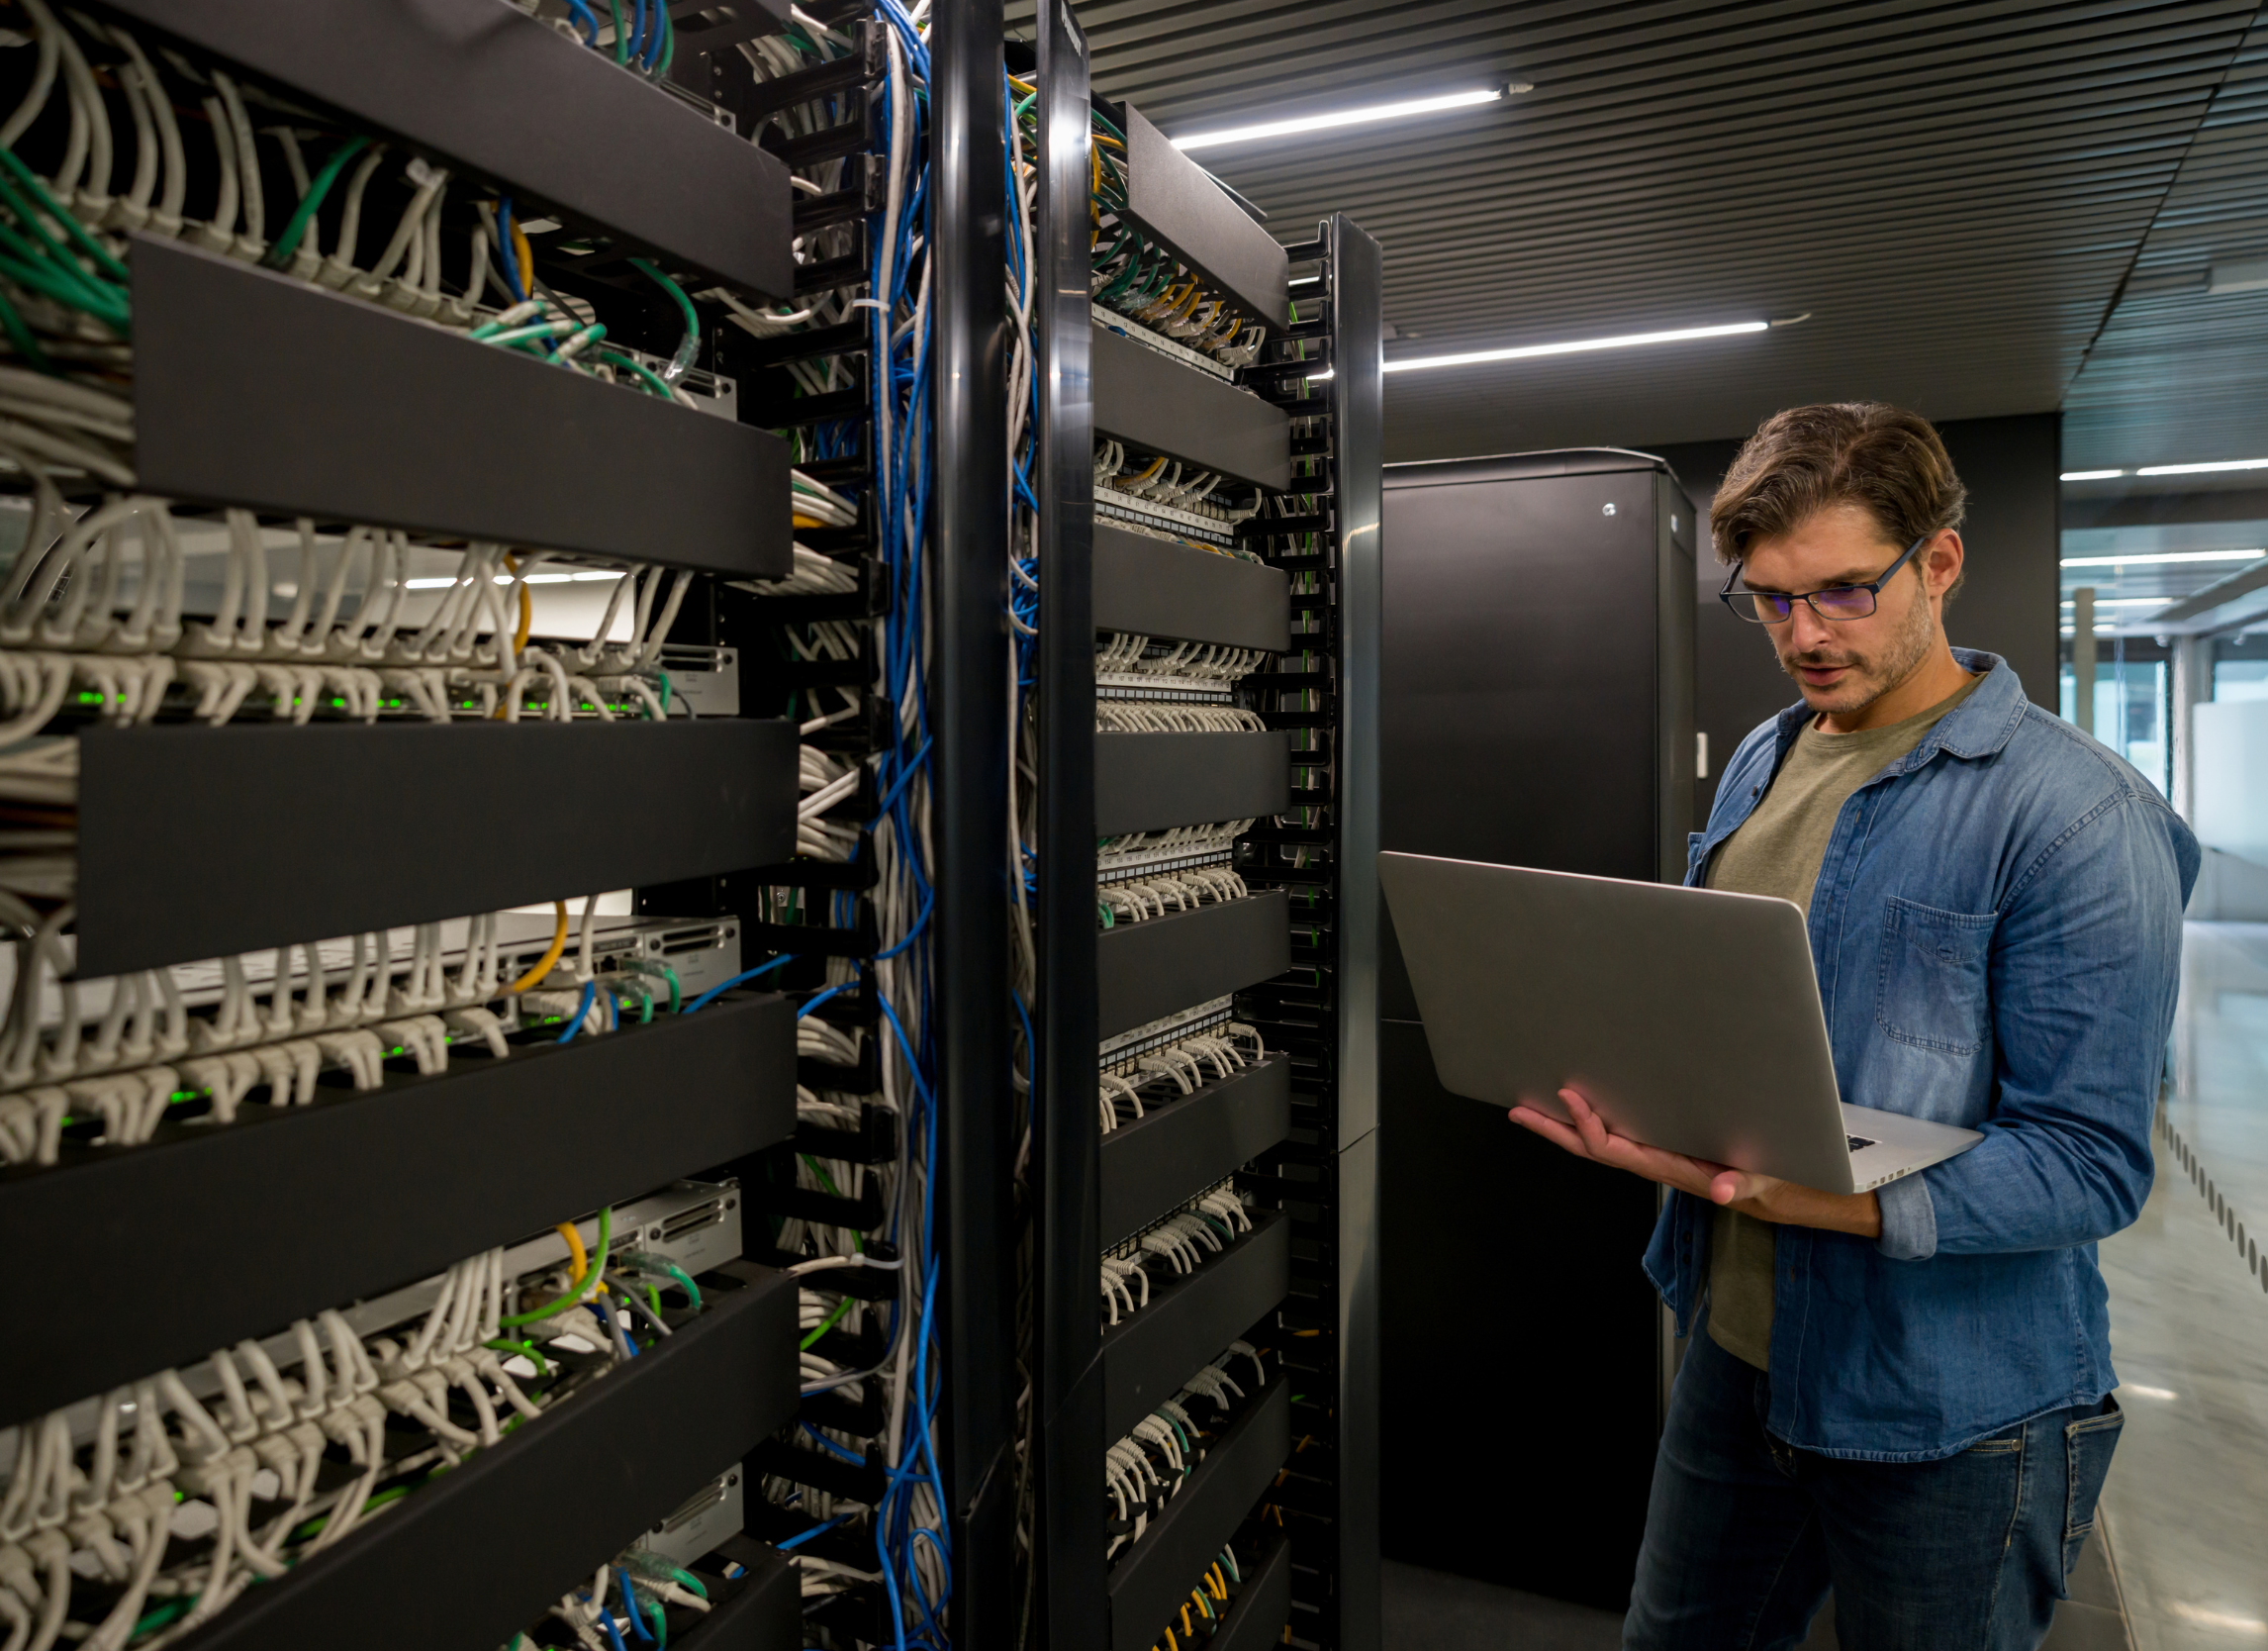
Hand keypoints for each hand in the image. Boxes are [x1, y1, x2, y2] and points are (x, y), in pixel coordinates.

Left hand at [1508, 1088, 1881, 1237]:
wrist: (1814, 1196)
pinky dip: (1607, 1123)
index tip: (1567, 1098)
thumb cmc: (1790, 1187)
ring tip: (1540, 1104)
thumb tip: (1719, 1192)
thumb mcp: (1770, 1188)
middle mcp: (1667, 1165)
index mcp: (1680, 1170)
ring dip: (1574, 1127)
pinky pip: (1635, 1137)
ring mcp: (1672, 1159)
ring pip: (1613, 1144)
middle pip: (1601, 1149)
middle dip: (1559, 1131)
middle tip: (1520, 1108)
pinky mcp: (1683, 1150)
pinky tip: (1591, 1107)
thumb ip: (1744, 1187)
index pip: (1621, 1152)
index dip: (1590, 1128)